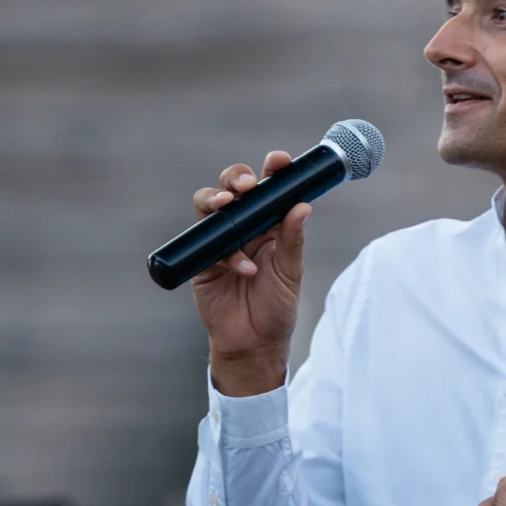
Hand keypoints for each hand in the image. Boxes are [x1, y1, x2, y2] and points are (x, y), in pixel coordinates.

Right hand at [190, 152, 311, 394]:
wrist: (253, 344)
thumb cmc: (277, 307)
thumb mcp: (291, 273)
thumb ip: (293, 240)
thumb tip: (303, 206)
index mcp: (270, 223)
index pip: (269, 188)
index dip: (272, 170)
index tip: (278, 161)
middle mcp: (244, 226)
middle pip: (233, 186)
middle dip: (237, 177)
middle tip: (247, 184)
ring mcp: (220, 240)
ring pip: (209, 204)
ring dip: (217, 198)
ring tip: (230, 205)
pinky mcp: (202, 260)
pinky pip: (205, 243)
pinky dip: (226, 252)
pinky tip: (243, 269)